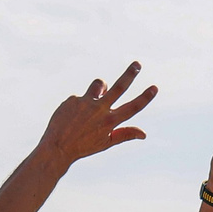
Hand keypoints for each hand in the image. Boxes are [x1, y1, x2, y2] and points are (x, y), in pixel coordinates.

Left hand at [39, 62, 158, 165]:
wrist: (57, 147)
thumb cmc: (84, 146)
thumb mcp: (106, 142)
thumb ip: (125, 134)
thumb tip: (144, 134)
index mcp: (110, 122)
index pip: (132, 108)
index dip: (145, 97)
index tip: (154, 87)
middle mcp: (99, 110)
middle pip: (119, 87)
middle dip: (130, 74)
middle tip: (137, 64)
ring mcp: (85, 103)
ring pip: (99, 85)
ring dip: (101, 88)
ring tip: (97, 98)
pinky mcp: (73, 99)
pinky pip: (81, 97)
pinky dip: (80, 105)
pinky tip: (72, 117)